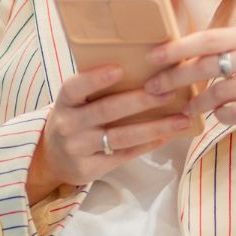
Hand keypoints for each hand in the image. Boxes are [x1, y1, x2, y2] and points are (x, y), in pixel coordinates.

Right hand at [26, 64, 194, 201]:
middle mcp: (69, 125)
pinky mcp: (90, 169)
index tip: (119, 68)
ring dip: (155, 127)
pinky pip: (125, 155)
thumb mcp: (75, 102)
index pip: (75, 88)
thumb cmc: (75, 118)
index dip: (95, 78)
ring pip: (121, 137)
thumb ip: (95, 88)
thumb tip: (143, 66)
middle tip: (168, 91)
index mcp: (64, 102)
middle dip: (140, 101)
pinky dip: (148, 145)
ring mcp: (79, 149)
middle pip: (106, 111)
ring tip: (182, 119)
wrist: (54, 157)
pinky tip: (168, 135)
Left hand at [144, 27, 235, 149]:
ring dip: (198, 103)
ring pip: (220, 92)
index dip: (177, 47)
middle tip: (154, 89)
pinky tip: (220, 117)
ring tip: (190, 108)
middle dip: (175, 78)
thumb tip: (187, 53)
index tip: (152, 56)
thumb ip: (233, 47)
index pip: (208, 38)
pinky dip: (222, 116)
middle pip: (207, 65)